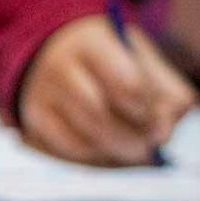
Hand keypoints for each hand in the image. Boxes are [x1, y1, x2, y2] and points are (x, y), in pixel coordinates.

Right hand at [18, 14, 197, 165]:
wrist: (52, 52)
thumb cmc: (110, 59)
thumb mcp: (141, 59)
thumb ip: (166, 91)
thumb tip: (163, 136)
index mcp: (90, 43)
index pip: (124, 84)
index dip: (147, 110)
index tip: (159, 121)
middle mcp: (58, 67)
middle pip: (98, 114)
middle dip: (130, 138)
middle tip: (149, 151)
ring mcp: (40, 96)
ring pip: (81, 138)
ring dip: (114, 152)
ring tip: (133, 152)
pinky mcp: (33, 122)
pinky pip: (67, 150)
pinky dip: (93, 157)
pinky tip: (108, 151)